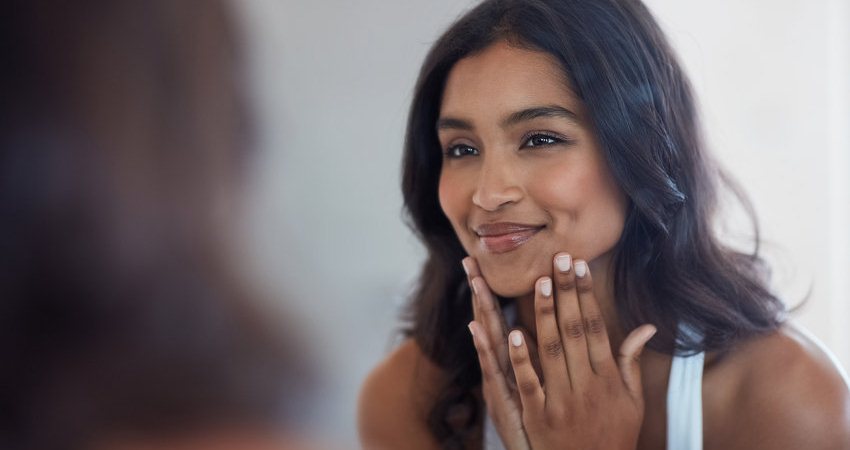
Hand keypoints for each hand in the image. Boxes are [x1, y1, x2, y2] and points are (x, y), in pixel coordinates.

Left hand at [468, 253, 655, 449]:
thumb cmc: (614, 436)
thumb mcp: (632, 402)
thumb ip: (631, 363)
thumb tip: (646, 327)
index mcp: (609, 379)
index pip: (596, 327)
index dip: (587, 296)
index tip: (580, 267)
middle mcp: (588, 387)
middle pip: (575, 331)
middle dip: (567, 293)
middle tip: (559, 258)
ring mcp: (563, 402)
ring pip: (552, 351)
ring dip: (546, 316)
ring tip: (540, 282)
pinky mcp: (539, 418)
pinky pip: (529, 384)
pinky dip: (522, 359)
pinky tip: (514, 332)